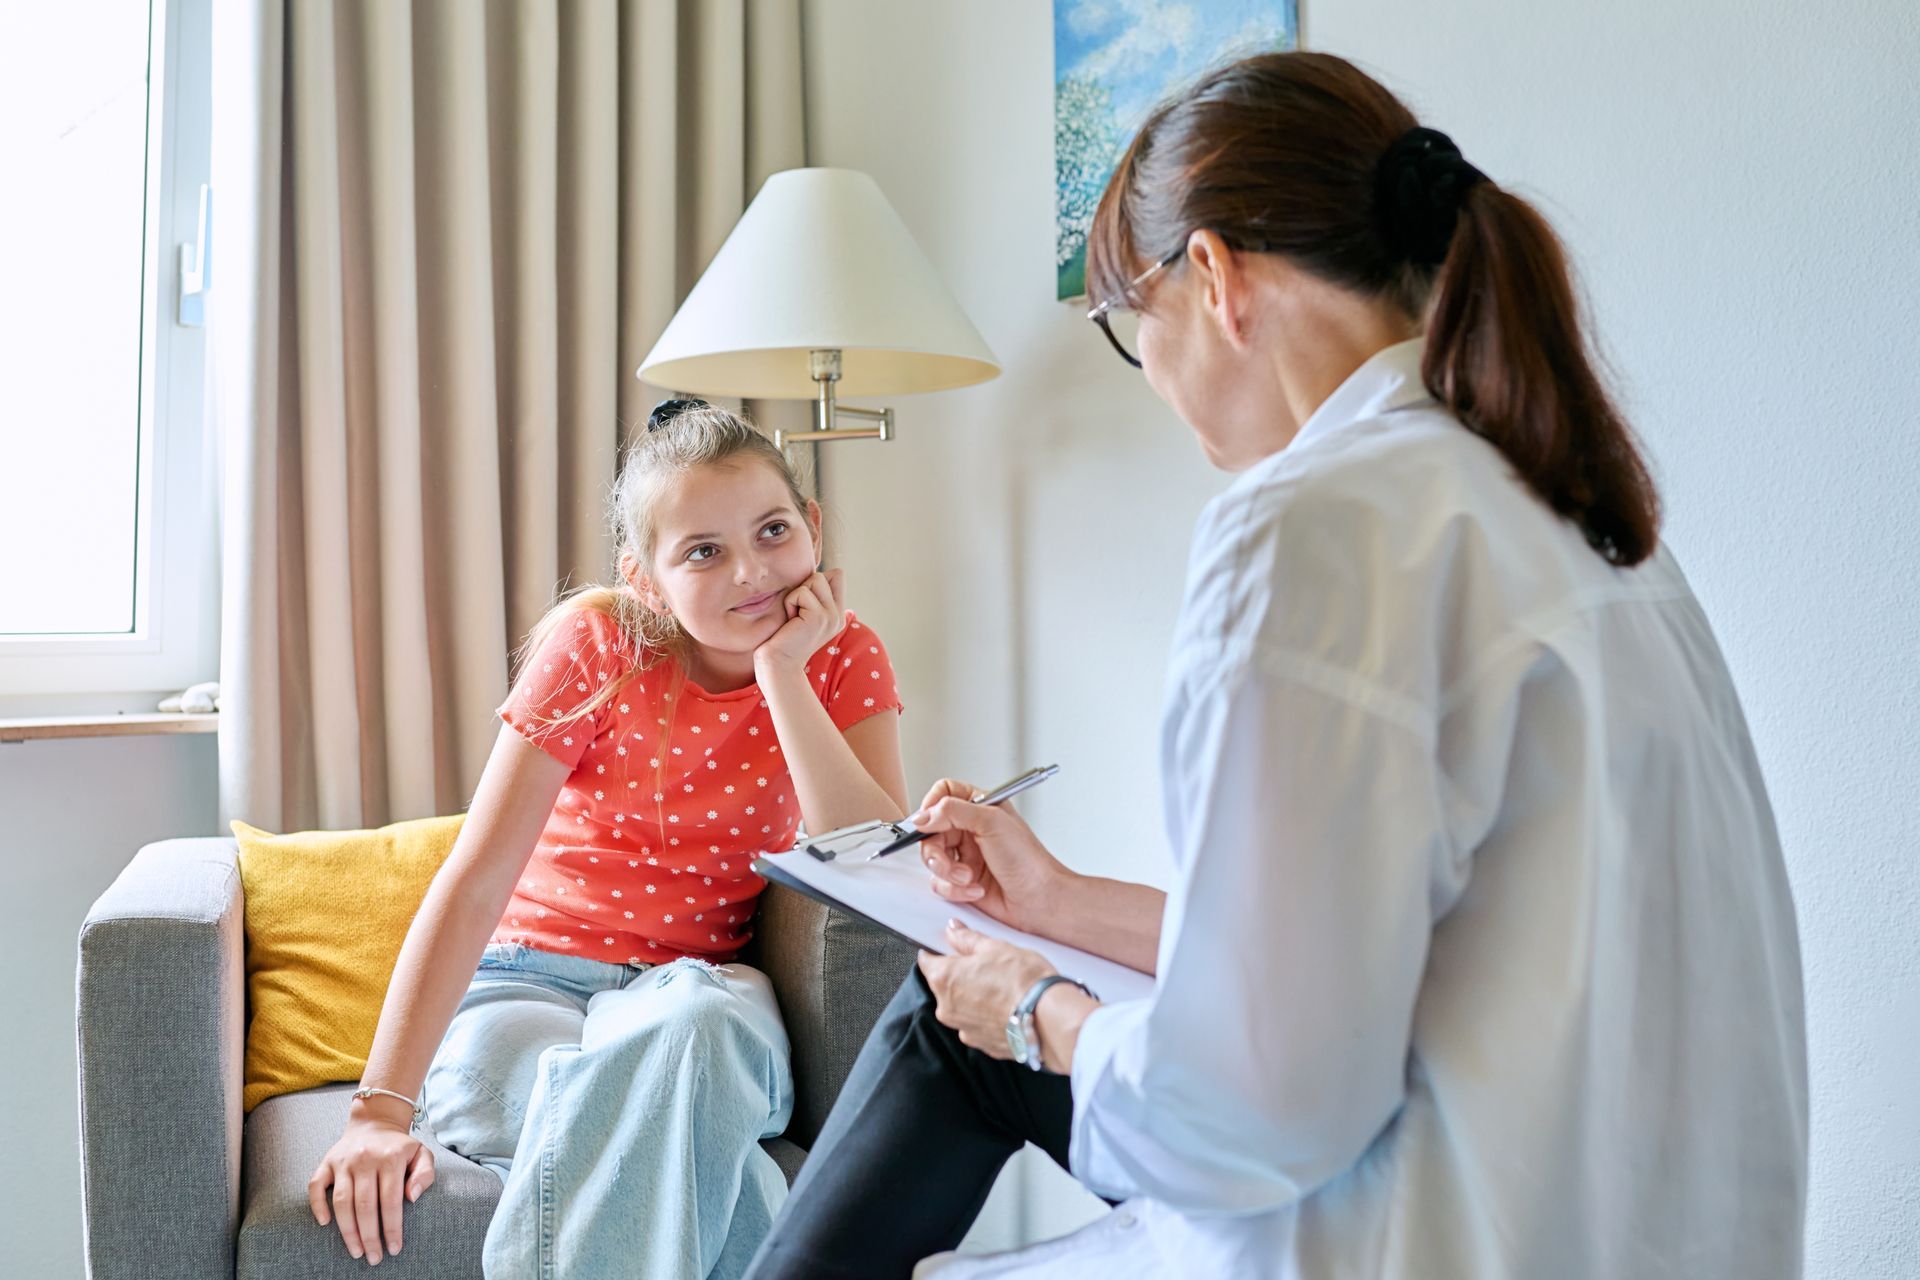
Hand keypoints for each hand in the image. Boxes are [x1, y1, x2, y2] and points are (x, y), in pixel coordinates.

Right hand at [308, 1113, 436, 1264]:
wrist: (374, 1122)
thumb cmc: (399, 1147)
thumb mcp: (422, 1154)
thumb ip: (425, 1174)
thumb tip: (412, 1197)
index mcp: (390, 1158)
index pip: (391, 1200)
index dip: (392, 1228)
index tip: (393, 1249)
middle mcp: (365, 1159)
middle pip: (364, 1205)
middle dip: (369, 1236)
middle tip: (373, 1258)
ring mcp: (343, 1161)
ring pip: (341, 1201)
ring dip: (347, 1230)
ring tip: (356, 1251)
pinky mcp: (326, 1162)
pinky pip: (315, 1185)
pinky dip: (317, 1205)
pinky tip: (325, 1224)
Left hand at [753, 568, 846, 675]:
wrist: (778, 665)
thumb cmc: (783, 638)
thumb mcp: (802, 613)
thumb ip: (814, 595)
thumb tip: (814, 573)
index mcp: (837, 614)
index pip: (837, 575)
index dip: (816, 581)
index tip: (803, 604)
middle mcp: (838, 615)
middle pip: (825, 574)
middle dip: (804, 588)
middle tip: (796, 613)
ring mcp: (831, 616)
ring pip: (815, 579)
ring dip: (797, 595)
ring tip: (793, 616)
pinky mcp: (819, 617)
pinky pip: (801, 592)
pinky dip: (790, 603)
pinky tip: (790, 621)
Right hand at [911, 778, 1074, 933]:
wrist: (1040, 899)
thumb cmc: (1028, 860)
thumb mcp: (991, 822)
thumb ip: (953, 812)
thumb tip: (924, 816)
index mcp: (980, 807)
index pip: (944, 793)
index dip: (931, 806)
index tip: (928, 822)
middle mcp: (970, 829)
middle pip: (930, 830)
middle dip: (936, 850)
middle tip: (945, 860)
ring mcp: (965, 855)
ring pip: (932, 858)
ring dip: (947, 871)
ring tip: (967, 877)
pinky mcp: (962, 880)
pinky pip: (940, 883)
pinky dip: (955, 889)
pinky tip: (976, 889)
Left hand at [917, 920, 1055, 1058]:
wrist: (1048, 1021)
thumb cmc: (1024, 983)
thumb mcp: (995, 947)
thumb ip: (968, 939)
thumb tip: (954, 930)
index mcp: (944, 979)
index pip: (927, 961)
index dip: (938, 952)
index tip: (948, 948)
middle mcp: (947, 1008)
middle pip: (945, 986)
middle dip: (962, 975)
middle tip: (988, 965)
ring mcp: (964, 1029)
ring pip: (963, 1007)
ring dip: (976, 997)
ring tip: (1004, 986)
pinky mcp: (982, 1044)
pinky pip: (979, 1024)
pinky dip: (989, 1015)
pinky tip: (1009, 1005)